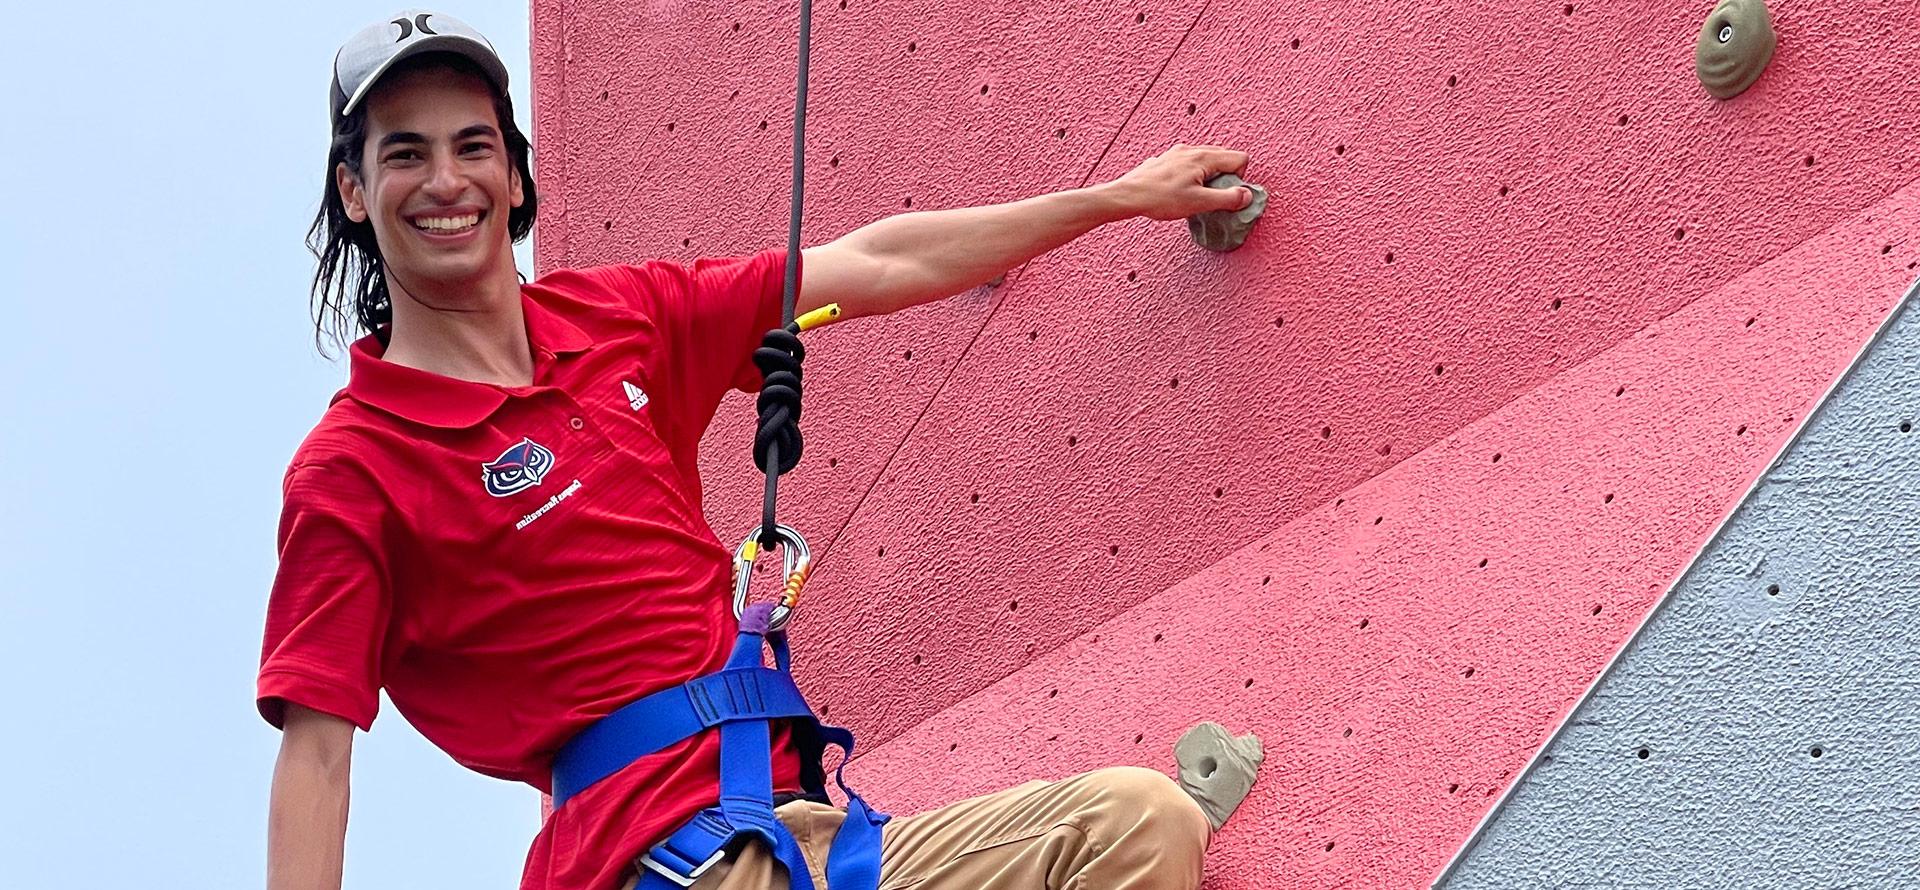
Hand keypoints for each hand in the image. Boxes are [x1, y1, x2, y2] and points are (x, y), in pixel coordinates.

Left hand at [1107, 144, 1252, 220]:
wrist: (1128, 195)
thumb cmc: (1159, 198)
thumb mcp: (1199, 203)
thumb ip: (1227, 199)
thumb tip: (1247, 196)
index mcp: (1204, 157)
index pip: (1240, 158)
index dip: (1239, 179)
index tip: (1224, 193)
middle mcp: (1192, 149)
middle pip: (1225, 156)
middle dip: (1225, 176)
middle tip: (1211, 195)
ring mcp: (1178, 152)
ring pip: (1207, 159)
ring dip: (1209, 175)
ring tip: (1195, 194)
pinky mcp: (1167, 159)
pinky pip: (1191, 162)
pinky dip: (1193, 174)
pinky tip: (1180, 190)